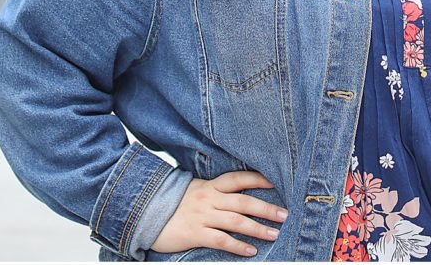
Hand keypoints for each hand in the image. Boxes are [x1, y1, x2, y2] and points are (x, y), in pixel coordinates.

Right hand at [151, 169, 286, 257]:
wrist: (145, 213)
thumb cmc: (175, 204)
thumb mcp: (196, 191)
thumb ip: (216, 193)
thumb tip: (239, 196)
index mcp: (210, 186)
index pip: (238, 179)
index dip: (257, 179)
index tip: (276, 182)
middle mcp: (209, 199)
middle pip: (243, 202)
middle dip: (266, 208)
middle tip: (284, 215)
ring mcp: (202, 216)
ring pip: (236, 221)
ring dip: (257, 228)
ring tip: (274, 234)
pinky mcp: (195, 234)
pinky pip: (221, 240)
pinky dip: (238, 246)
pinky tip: (251, 251)